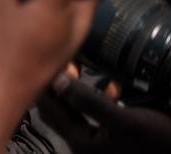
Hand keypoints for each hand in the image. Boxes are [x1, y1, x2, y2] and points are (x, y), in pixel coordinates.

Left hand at [35, 69, 170, 152]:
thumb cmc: (158, 140)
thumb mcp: (124, 121)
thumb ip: (88, 102)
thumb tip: (57, 80)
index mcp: (81, 142)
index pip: (49, 109)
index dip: (46, 84)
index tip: (51, 60)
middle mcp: (83, 143)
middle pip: (58, 109)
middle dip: (60, 85)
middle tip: (68, 63)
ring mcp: (96, 139)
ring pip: (75, 108)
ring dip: (77, 90)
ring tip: (83, 71)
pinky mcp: (110, 134)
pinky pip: (93, 111)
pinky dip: (97, 96)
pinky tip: (112, 87)